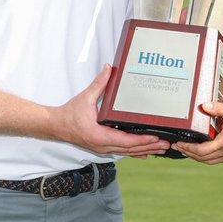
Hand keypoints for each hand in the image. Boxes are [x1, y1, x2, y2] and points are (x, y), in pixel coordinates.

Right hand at [49, 65, 171, 156]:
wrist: (56, 126)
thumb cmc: (69, 114)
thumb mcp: (85, 98)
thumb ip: (99, 84)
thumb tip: (108, 68)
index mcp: (99, 136)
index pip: (125, 141)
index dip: (142, 140)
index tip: (155, 137)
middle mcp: (102, 145)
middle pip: (130, 149)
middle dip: (149, 146)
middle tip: (166, 144)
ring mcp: (102, 148)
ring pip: (127, 152)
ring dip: (145, 150)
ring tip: (161, 149)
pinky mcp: (102, 147)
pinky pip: (121, 152)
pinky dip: (135, 152)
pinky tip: (146, 152)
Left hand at [172, 101, 222, 164]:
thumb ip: (218, 109)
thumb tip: (203, 106)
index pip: (202, 151)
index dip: (188, 148)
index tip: (180, 144)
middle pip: (204, 159)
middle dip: (190, 154)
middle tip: (179, 147)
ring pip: (210, 161)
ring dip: (198, 157)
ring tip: (188, 150)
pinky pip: (218, 158)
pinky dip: (208, 156)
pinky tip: (204, 148)